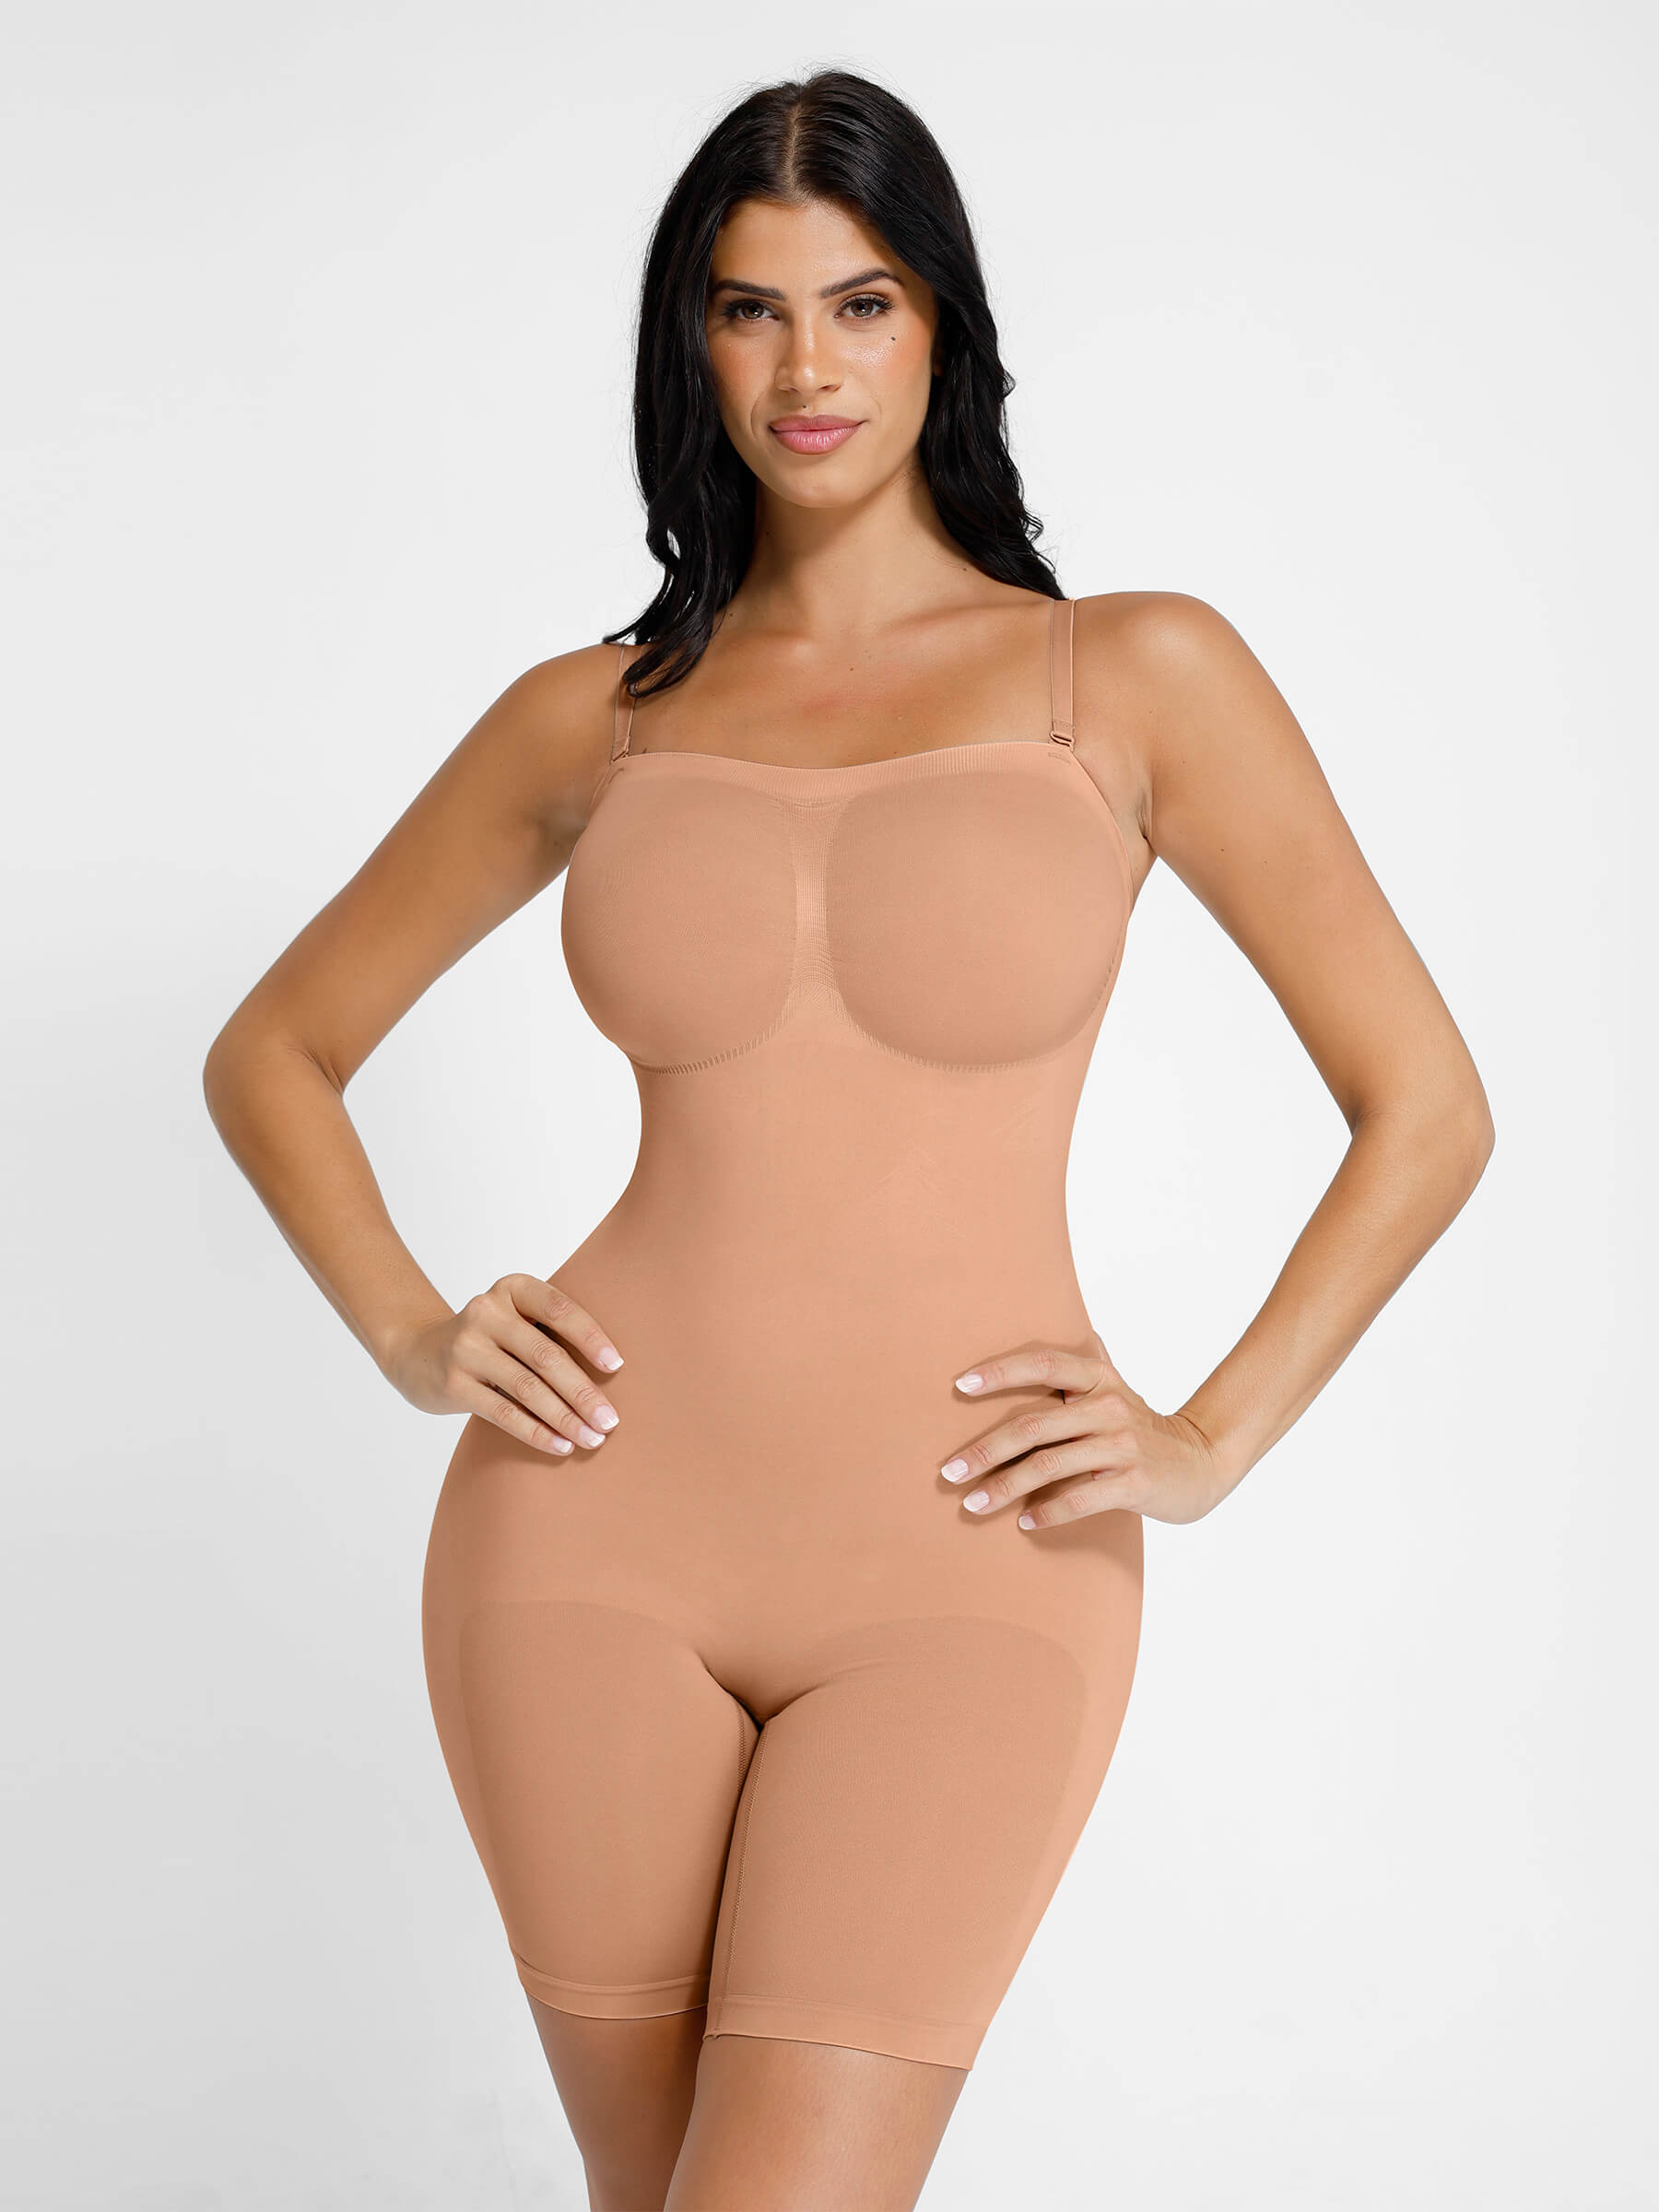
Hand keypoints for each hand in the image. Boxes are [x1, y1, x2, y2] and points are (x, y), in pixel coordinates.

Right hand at [383, 1274, 625, 1458]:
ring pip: (527, 1388)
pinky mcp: (452, 1383)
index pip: (559, 1309)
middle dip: (583, 1391)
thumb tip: (614, 1376)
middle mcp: (486, 1312)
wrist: (417, 1352)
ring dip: (565, 1417)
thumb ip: (553, 1333)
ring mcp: (465, 1347)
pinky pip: (503, 1412)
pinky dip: (536, 1432)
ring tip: (593, 1438)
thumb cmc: (491, 1339)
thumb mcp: (517, 1319)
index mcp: (512, 1288)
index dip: (591, 1338)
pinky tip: (561, 1446)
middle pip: (546, 1355)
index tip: (618, 1366)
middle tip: (611, 1420)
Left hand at [939, 1331, 1226, 1527]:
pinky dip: (1046, 1512)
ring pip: (1047, 1466)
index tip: (959, 1385)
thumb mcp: (1115, 1386)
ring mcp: (1122, 1446)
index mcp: (1098, 1378)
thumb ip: (1088, 1358)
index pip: (1042, 1363)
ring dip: (1003, 1488)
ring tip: (972, 1503)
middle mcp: (1108, 1406)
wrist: (1201, 1463)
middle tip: (948, 1471)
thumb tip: (1064, 1314)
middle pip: (1032, 1425)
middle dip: (983, 1450)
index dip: (1000, 1371)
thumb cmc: (1142, 1426)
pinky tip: (1023, 1522)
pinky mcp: (1132, 1483)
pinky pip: (1077, 1499)